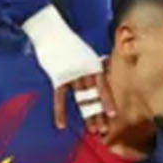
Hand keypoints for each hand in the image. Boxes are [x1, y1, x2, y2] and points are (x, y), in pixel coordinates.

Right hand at [21, 6, 110, 131]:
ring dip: (86, 115)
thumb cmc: (67, 42)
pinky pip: (59, 98)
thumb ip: (91, 66)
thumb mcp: (84, 53)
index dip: (107, 102)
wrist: (50, 32)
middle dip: (98, 113)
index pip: (102, 87)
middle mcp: (84, 71)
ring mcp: (70, 75)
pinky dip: (59, 111)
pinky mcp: (57, 77)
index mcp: (93, 64)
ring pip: (80, 99)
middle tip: (103, 130)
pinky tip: (60, 125)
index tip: (113, 115)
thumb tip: (100, 76)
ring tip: (92, 130)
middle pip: (92, 96)